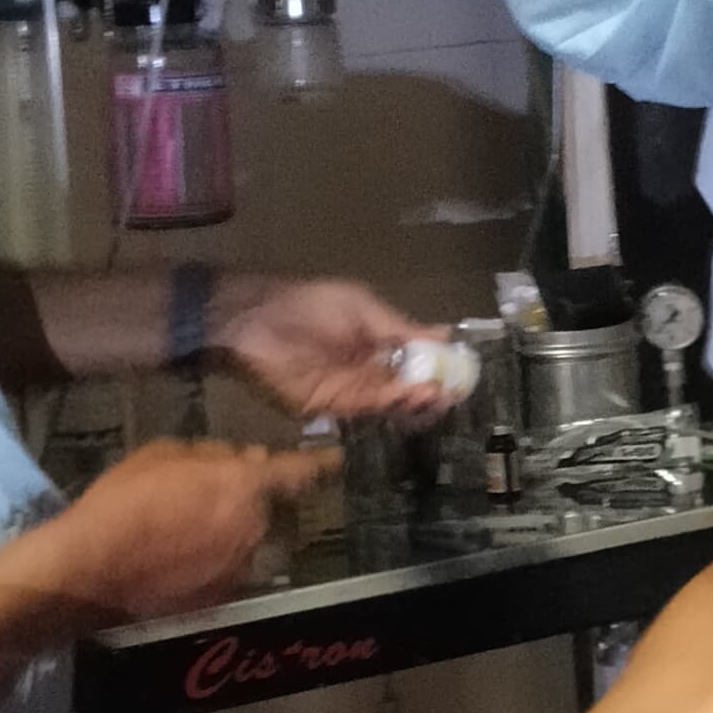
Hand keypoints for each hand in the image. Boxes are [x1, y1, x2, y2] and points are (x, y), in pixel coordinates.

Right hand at [41, 438, 313, 621]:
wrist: (93, 569)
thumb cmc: (123, 501)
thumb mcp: (162, 454)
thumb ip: (212, 455)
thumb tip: (245, 458)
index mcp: (243, 486)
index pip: (297, 473)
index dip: (320, 465)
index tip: (337, 461)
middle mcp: (254, 529)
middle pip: (267, 510)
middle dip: (249, 502)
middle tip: (209, 498)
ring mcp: (240, 568)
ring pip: (248, 543)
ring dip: (230, 535)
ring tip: (184, 533)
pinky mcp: (221, 599)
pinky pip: (228, 571)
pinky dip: (214, 564)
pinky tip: (178, 561)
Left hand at [211, 274, 457, 419]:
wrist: (254, 322)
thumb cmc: (307, 304)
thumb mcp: (362, 308)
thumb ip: (399, 329)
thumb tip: (445, 334)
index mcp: (372, 341)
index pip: (412, 361)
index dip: (435, 367)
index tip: (458, 370)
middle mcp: (363, 368)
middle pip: (404, 386)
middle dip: (429, 388)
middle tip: (452, 389)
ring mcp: (347, 389)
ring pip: (389, 401)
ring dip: (415, 399)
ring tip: (438, 393)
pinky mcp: (328, 406)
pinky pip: (365, 408)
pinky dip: (390, 404)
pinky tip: (413, 395)